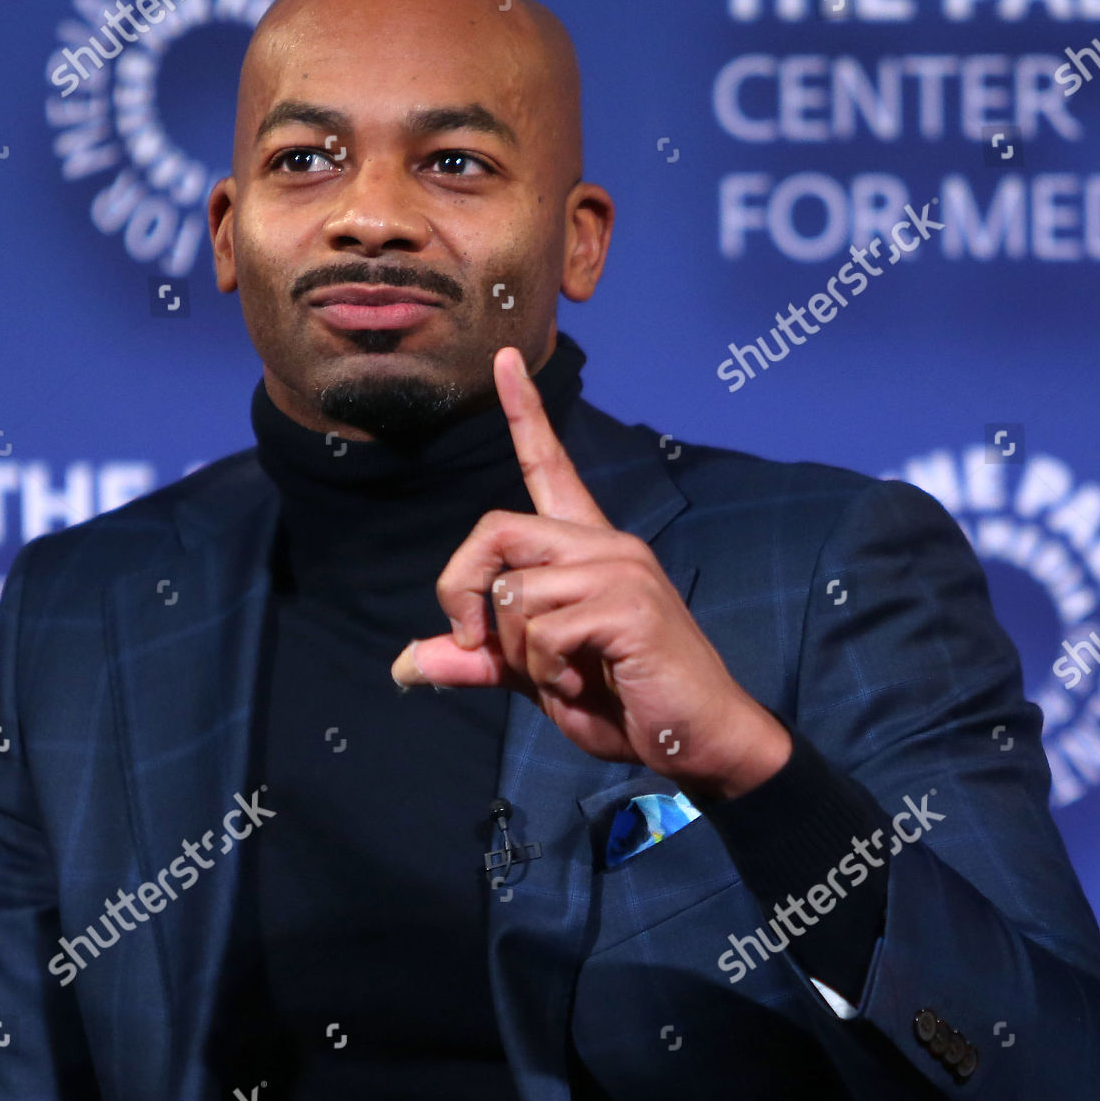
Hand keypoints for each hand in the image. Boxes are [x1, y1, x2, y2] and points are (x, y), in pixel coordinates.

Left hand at [389, 346, 790, 800]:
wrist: (694, 741)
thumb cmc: (621, 702)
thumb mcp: (536, 675)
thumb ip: (479, 659)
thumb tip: (405, 664)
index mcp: (584, 548)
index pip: (548, 465)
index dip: (523, 412)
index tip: (502, 359)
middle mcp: (603, 544)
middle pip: (495, 529)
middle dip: (462, 589)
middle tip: (471, 641)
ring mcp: (619, 569)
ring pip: (515, 592)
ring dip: (518, 653)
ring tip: (562, 675)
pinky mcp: (629, 604)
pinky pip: (543, 629)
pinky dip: (545, 671)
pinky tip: (583, 683)